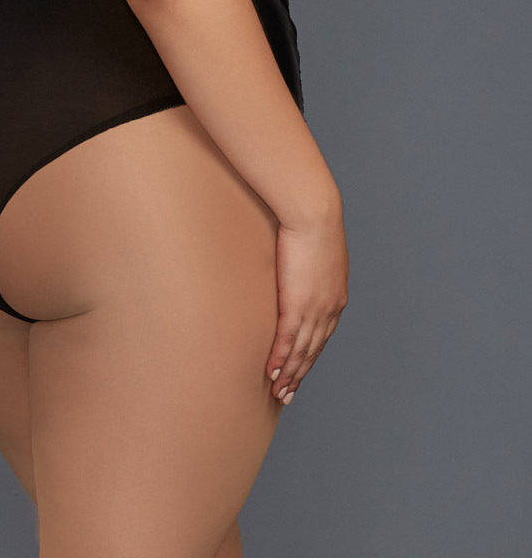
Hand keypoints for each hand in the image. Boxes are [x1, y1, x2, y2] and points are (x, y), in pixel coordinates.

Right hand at [266, 212, 348, 403]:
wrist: (314, 213)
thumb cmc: (313, 220)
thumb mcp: (318, 247)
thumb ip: (311, 261)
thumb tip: (299, 258)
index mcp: (336, 296)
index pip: (323, 335)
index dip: (311, 355)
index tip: (302, 369)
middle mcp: (329, 309)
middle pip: (313, 349)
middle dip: (301, 372)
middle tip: (289, 393)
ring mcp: (314, 309)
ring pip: (301, 351)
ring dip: (290, 374)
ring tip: (279, 392)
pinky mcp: (297, 305)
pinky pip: (287, 341)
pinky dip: (280, 360)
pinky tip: (271, 373)